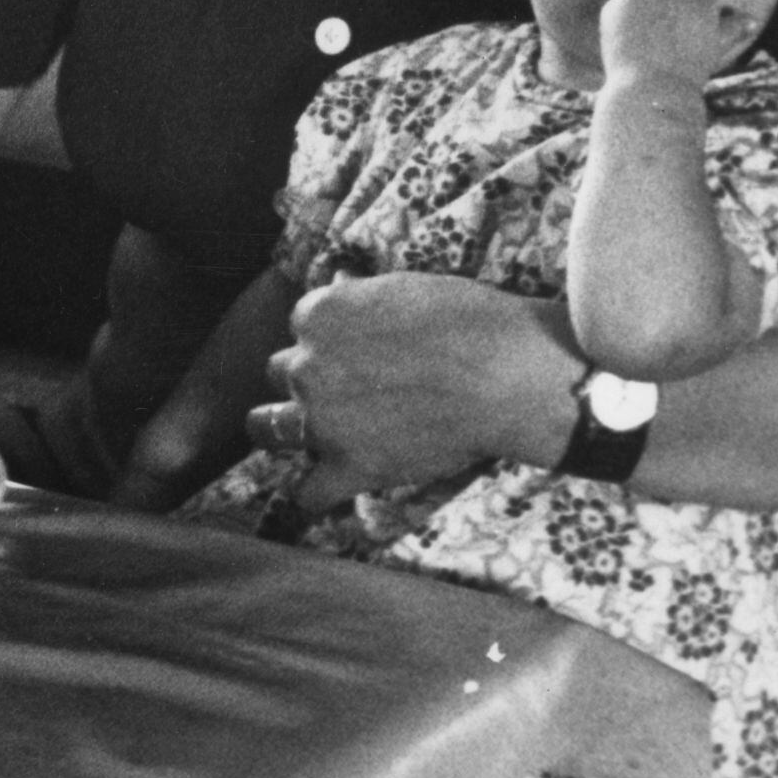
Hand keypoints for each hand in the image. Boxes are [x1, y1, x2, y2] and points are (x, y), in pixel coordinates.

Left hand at [260, 269, 578, 504]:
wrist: (510, 376)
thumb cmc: (471, 322)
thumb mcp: (404, 287)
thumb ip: (359, 296)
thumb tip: (337, 283)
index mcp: (317, 316)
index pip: (301, 329)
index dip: (329, 340)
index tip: (359, 349)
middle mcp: (307, 367)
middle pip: (281, 373)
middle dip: (309, 380)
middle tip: (348, 389)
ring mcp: (324, 421)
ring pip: (268, 429)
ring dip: (281, 431)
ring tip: (300, 437)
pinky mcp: (351, 467)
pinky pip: (308, 493)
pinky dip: (316, 494)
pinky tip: (329, 488)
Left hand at [597, 0, 745, 92]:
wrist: (654, 88)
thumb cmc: (689, 72)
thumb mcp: (715, 47)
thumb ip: (732, 28)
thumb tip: (752, 19)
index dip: (688, 21)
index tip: (684, 43)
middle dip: (663, 12)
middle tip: (663, 44)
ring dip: (641, 7)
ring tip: (646, 37)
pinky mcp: (617, 4)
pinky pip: (618, 7)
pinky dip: (621, 21)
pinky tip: (626, 41)